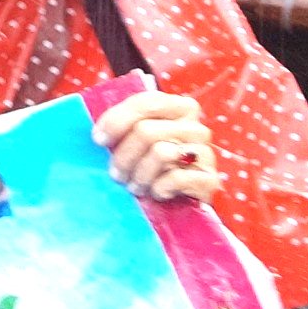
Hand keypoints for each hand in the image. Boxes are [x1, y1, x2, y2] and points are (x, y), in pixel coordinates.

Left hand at [92, 90, 222, 203]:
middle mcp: (196, 127)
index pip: (145, 102)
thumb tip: (98, 133)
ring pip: (161, 153)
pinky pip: (176, 178)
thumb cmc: (154, 168)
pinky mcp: (210, 180)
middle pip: (146, 131)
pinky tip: (157, 193)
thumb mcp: (139, 143)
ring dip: (140, 175)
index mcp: (180, 108)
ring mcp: (206, 153)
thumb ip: (125, 127)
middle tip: (116, 174)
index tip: (98, 140)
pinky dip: (159, 188)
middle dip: (124, 156)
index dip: (116, 120)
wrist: (183, 205)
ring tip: (135, 186)